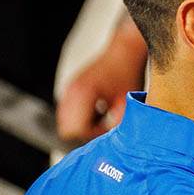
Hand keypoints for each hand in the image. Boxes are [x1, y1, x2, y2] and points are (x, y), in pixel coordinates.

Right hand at [56, 25, 146, 144]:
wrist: (124, 51)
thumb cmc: (127, 72)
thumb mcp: (127, 101)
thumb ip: (119, 123)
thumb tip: (114, 143)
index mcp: (82, 94)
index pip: (75, 130)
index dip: (93, 134)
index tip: (109, 129)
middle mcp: (71, 92)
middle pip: (66, 129)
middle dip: (86, 132)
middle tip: (106, 125)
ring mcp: (68, 91)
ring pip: (66, 123)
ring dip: (83, 125)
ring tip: (103, 116)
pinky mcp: (70, 91)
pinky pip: (69, 114)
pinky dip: (81, 117)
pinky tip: (99, 111)